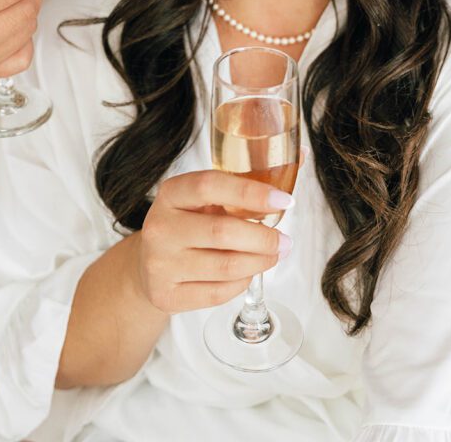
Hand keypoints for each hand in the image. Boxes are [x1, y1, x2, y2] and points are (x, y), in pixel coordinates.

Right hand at [133, 170, 293, 313]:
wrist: (149, 263)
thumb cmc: (190, 222)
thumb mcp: (208, 197)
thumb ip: (250, 178)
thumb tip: (301, 155)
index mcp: (171, 192)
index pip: (210, 185)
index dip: (251, 192)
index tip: (284, 200)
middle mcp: (160, 226)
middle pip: (221, 231)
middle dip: (263, 238)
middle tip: (286, 241)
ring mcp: (159, 263)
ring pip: (224, 267)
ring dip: (259, 262)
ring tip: (274, 255)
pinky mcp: (165, 295)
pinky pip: (217, 293)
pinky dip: (241, 282)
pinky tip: (248, 271)